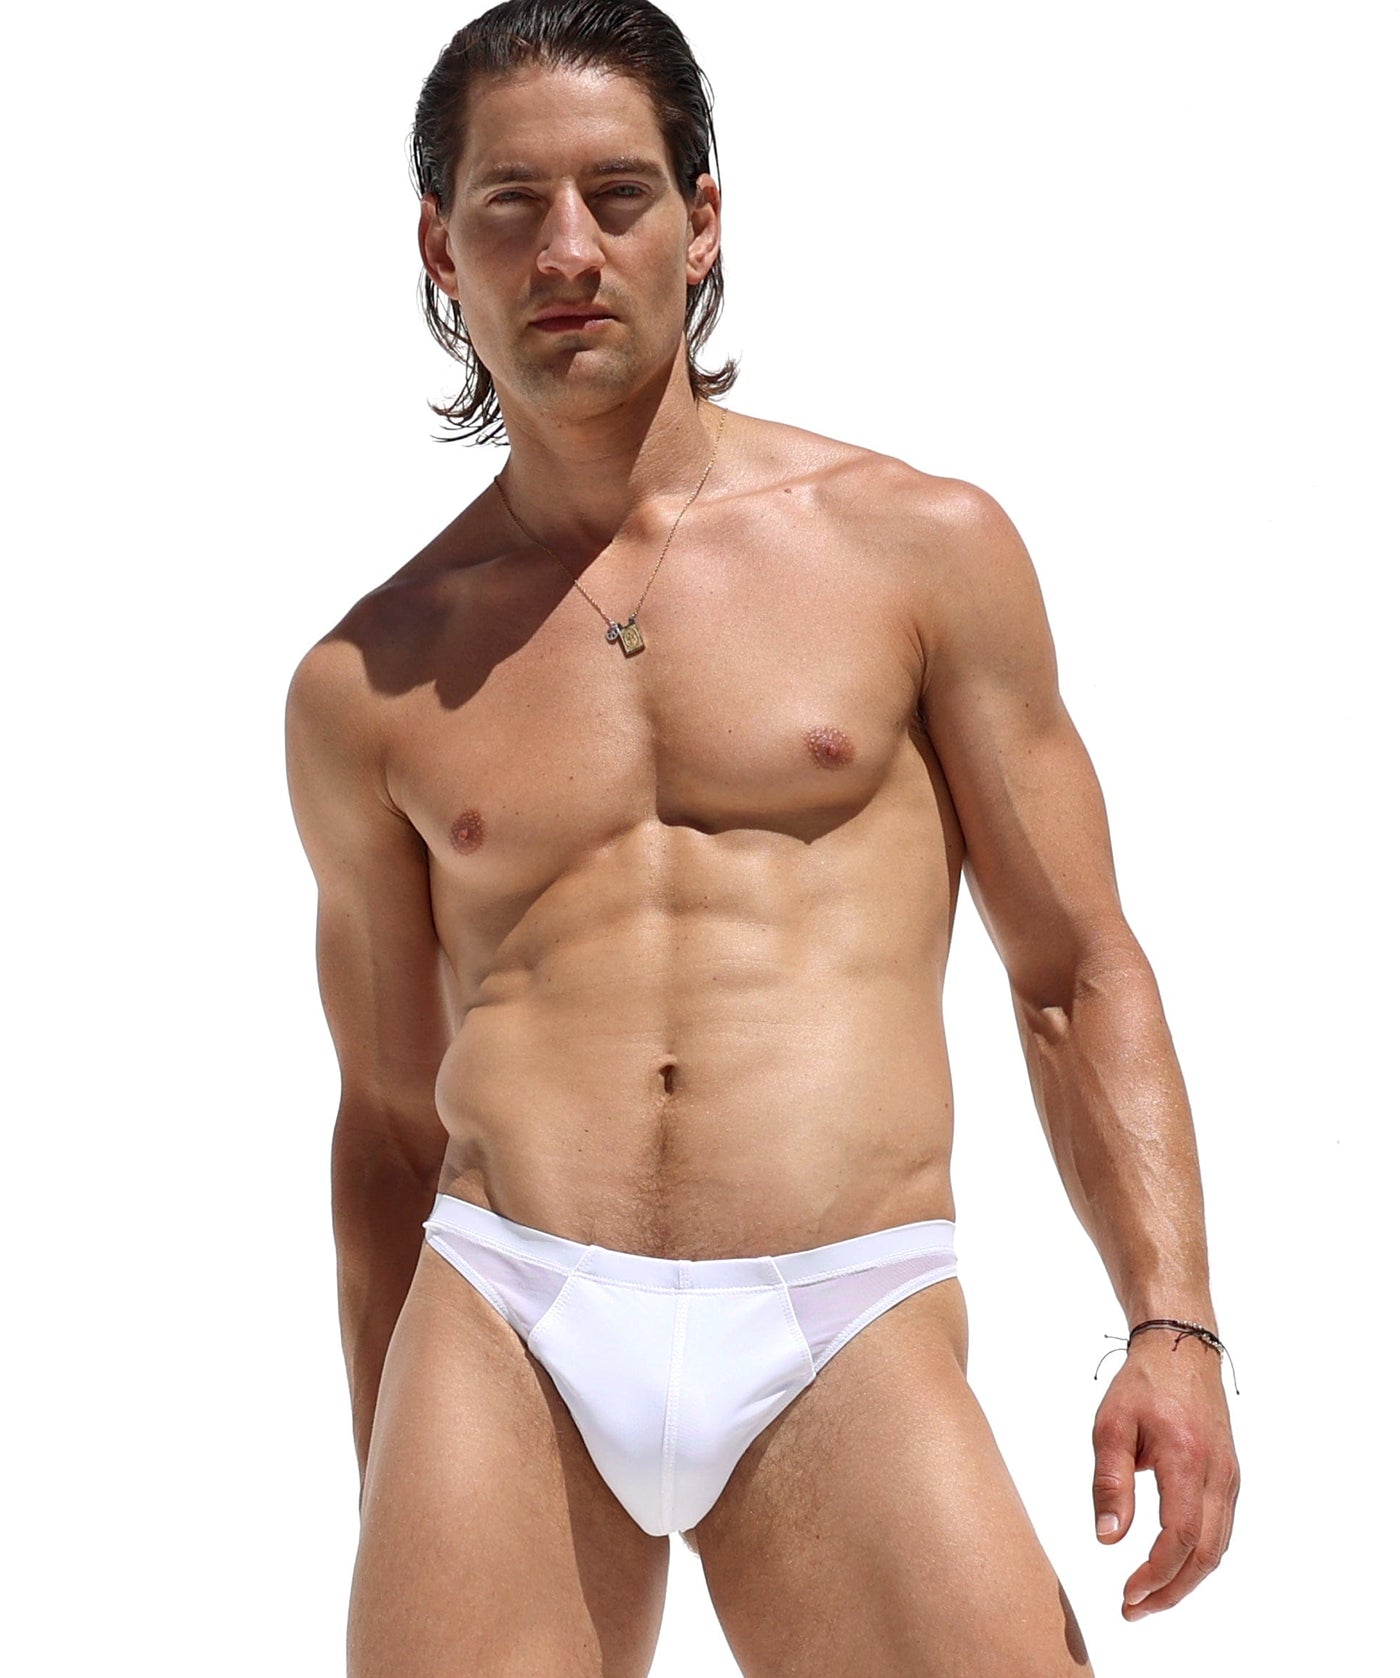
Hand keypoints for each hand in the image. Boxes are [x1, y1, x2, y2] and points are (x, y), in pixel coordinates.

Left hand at [1091, 1330, 1239, 1618]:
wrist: (1182, 1351)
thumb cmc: (1143, 1385)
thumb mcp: (1111, 1426)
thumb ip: (1110, 1482)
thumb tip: (1108, 1537)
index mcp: (1185, 1458)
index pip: (1179, 1536)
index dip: (1155, 1574)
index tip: (1128, 1594)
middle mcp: (1217, 1474)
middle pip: (1204, 1554)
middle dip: (1171, 1591)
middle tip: (1134, 1609)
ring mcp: (1229, 1478)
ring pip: (1217, 1548)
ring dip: (1185, 1580)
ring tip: (1148, 1597)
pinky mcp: (1230, 1478)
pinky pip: (1220, 1531)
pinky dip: (1197, 1558)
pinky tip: (1171, 1567)